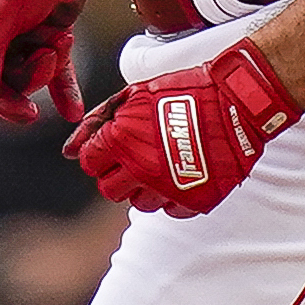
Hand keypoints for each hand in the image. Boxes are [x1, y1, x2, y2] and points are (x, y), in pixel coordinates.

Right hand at [0, 0, 94, 122]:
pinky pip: (57, 71)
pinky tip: (73, 111)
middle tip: (47, 56)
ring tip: (60, 39)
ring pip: (35, 75)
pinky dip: (65, 89)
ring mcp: (22, 36)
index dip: (2, 100)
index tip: (26, 113)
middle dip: (33, 75)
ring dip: (52, 65)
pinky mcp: (49, 33)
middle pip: (9, 82)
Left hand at [66, 40, 304, 217]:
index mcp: (120, 141)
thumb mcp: (134, 96)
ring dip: (144, 189)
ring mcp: (168, 188)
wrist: (236, 101)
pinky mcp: (194, 200)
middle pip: (109, 191)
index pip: (90, 164)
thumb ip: (97, 123)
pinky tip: (182, 175)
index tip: (115, 148)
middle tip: (136, 160)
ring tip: (162, 166)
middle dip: (117, 176)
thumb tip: (68, 150)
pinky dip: (173, 198)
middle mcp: (139, 169)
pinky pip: (170, 212)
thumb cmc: (183, 92)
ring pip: (138, 205)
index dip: (100, 155)